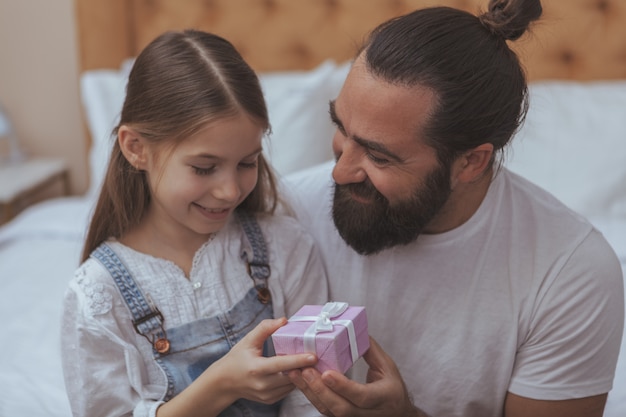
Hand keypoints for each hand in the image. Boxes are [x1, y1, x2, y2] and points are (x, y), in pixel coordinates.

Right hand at [158, 318, 317, 416]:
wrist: (224, 383)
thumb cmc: (237, 359)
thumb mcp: (248, 340)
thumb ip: (265, 328)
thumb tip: (284, 320)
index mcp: (256, 369)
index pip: (281, 365)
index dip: (298, 360)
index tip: (313, 356)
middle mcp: (262, 385)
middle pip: (291, 377)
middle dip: (305, 367)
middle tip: (320, 355)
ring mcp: (267, 395)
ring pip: (292, 385)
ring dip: (302, 374)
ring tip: (312, 361)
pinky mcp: (271, 400)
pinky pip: (288, 390)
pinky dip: (295, 380)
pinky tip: (300, 370)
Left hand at [287, 337, 423, 416]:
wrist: (397, 412)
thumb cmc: (392, 386)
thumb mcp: (387, 367)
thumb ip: (371, 350)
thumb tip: (354, 330)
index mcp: (384, 397)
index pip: (362, 396)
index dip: (343, 386)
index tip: (326, 373)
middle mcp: (369, 413)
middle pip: (341, 408)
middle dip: (321, 390)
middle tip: (306, 371)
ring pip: (330, 411)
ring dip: (311, 393)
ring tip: (295, 374)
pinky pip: (325, 410)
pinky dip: (311, 396)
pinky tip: (300, 381)